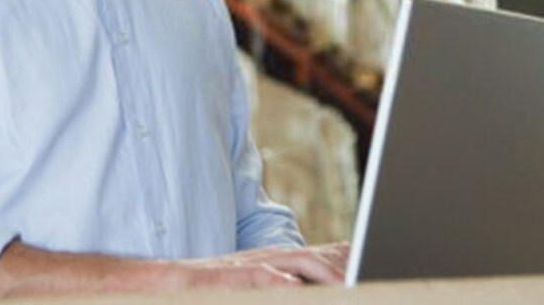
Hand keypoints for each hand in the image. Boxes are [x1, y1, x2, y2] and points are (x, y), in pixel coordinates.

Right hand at [166, 242, 349, 289]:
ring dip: (322, 271)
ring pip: (294, 263)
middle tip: (366, 276)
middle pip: (315, 257)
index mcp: (277, 261)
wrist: (170, 281)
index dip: (347, 259)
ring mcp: (250, 266)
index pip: (320, 254)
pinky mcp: (230, 277)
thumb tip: (302, 285)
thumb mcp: (257, 283)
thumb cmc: (217, 288)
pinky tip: (293, 285)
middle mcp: (268, 259)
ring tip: (344, 283)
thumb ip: (285, 283)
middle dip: (343, 267)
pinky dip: (278, 280)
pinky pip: (258, 275)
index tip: (372, 263)